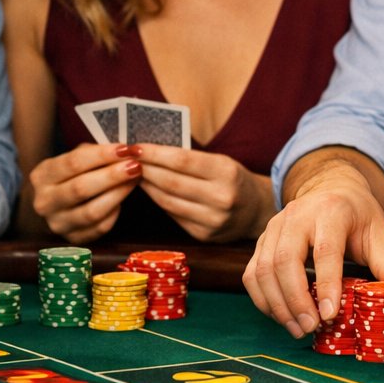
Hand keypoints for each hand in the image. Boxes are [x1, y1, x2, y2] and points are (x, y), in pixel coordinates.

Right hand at [26, 143, 141, 243]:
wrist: (55, 206)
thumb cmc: (70, 176)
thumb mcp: (73, 159)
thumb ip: (93, 153)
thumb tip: (123, 151)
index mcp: (42, 176)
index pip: (73, 163)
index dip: (101, 155)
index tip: (125, 149)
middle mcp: (45, 202)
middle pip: (81, 188)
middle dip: (112, 176)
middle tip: (135, 166)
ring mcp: (58, 224)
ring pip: (92, 211)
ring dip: (118, 194)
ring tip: (134, 181)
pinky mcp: (73, 239)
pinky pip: (100, 228)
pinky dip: (114, 213)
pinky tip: (122, 201)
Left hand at [135, 144, 274, 241]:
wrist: (257, 211)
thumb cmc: (233, 179)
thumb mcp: (221, 161)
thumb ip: (190, 158)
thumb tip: (150, 150)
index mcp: (226, 173)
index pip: (182, 160)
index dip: (155, 153)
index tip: (135, 146)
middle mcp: (221, 198)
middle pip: (171, 182)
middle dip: (145, 169)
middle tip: (126, 159)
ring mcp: (213, 220)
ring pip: (168, 201)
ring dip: (147, 186)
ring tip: (134, 174)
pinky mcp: (204, 236)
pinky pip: (173, 215)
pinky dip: (158, 201)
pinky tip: (150, 191)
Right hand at [243, 163, 383, 337]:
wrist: (332, 188)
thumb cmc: (357, 215)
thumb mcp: (377, 233)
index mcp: (331, 211)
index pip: (324, 250)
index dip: (326, 284)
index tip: (329, 315)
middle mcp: (297, 216)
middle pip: (285, 260)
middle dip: (295, 300)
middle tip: (310, 328)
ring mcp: (274, 227)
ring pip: (263, 269)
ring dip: (277, 305)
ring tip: (298, 329)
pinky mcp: (261, 241)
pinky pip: (252, 273)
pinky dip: (263, 300)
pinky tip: (282, 317)